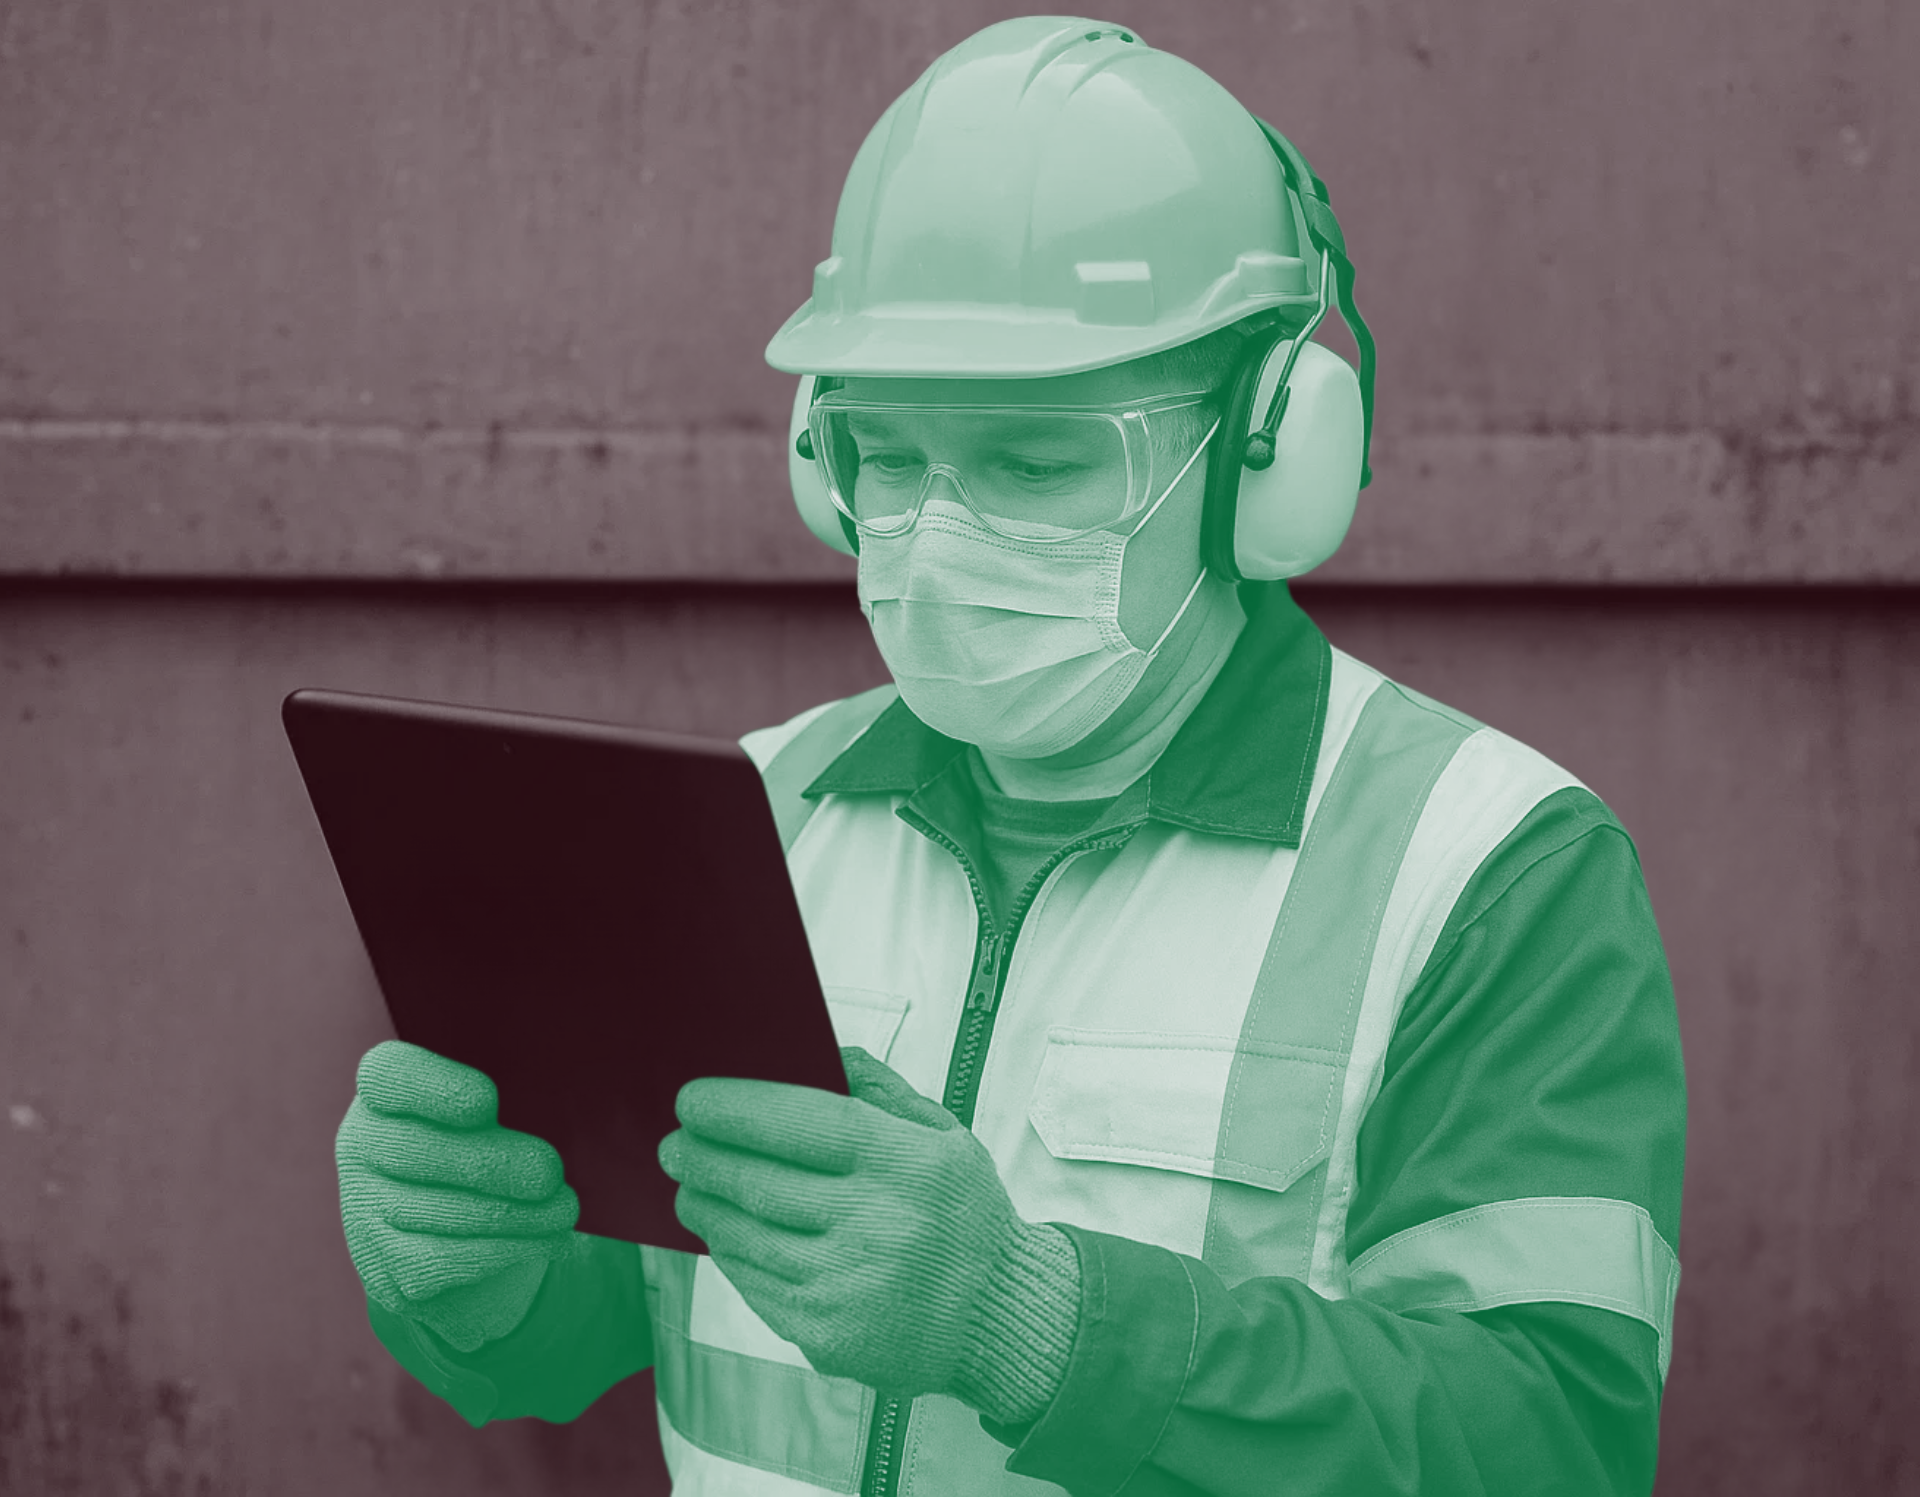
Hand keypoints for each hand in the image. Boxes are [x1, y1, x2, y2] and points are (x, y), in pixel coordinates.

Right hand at [336, 1040, 588, 1353]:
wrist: (453, 1236)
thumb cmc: (479, 1151)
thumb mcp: (487, 1119)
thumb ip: (500, 1122)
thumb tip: (540, 1165)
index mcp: (383, 1092)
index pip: (388, 1074)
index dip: (433, 1088)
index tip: (487, 1103)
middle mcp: (361, 1147)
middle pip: (417, 1152)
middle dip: (492, 1165)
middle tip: (549, 1173)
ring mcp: (366, 1213)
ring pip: (441, 1213)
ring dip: (515, 1215)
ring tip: (566, 1209)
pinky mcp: (388, 1269)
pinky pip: (448, 1260)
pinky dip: (506, 1249)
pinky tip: (549, 1239)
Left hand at [656, 1046, 1030, 1399]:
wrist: (996, 1315)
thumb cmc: (962, 1213)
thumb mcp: (944, 1135)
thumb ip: (879, 1089)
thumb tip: (814, 1053)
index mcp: (909, 1166)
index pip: (806, 1124)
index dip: (739, 1108)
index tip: (693, 1099)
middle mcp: (878, 1227)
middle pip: (760, 1183)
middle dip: (702, 1156)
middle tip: (674, 1142)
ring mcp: (848, 1288)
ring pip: (746, 1237)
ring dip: (705, 1204)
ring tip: (692, 1183)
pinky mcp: (827, 1335)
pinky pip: (755, 1284)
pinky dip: (730, 1252)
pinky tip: (726, 1231)